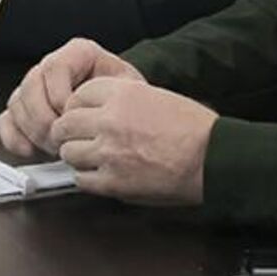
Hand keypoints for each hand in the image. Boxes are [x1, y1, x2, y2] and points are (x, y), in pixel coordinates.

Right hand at [0, 37, 142, 157]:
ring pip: (17, 103)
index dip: (59, 95)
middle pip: (31, 86)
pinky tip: (28, 149)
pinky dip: (13, 137)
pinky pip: (6, 120)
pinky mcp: (25, 109)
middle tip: (63, 138)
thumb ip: (112, 93)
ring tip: (55, 146)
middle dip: (45, 119)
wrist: (123, 113)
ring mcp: (36, 87)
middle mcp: (53, 67)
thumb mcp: (129, 89)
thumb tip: (93, 112)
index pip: (54, 66)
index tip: (73, 116)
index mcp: (78, 54)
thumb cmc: (126, 100)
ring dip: (33, 130)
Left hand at [49, 77, 214, 203]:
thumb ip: (121, 102)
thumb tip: (96, 112)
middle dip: (68, 133)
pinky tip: (100, 175)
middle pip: (65, 124)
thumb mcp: (154, 96)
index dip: (76, 108)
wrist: (211, 158)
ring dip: (76, 156)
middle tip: (76, 139)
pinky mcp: (113, 181)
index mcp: (121, 94)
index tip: (79, 115)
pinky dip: (87, 178)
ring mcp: (108, 152)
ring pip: (68, 152)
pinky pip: (81, 179)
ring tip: (90, 158)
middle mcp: (109, 120)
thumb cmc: (193, 128)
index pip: (77, 96)